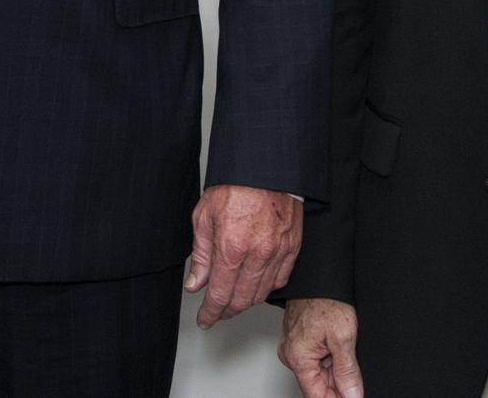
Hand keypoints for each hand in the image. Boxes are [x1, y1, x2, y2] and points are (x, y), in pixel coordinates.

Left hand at [184, 184, 302, 327]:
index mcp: (232, 247)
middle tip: (216, 313)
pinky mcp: (292, 247)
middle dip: (226, 311)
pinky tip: (256, 286)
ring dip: (246, 303)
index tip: (205, 319)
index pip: (219, 295)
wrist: (264, 167)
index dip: (210, 313)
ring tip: (233, 301)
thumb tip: (195, 284)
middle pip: (242, 300)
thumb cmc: (234, 186)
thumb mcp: (204, 217)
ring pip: (262, 293)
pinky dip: (267, 288)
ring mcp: (278, 252)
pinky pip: (281, 279)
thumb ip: (201, 256)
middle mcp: (257, 254)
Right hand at [279, 297, 362, 397]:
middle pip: (318, 385)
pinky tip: (339, 348)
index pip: (317, 396)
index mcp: (298, 357)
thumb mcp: (344, 337)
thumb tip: (352, 396)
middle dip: (338, 384)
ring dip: (335, 370)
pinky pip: (315, 360)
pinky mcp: (298, 342)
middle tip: (355, 371)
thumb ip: (347, 372)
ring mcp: (293, 348)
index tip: (353, 397)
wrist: (318, 276)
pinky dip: (330, 359)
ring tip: (345, 350)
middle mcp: (290, 355)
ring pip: (319, 373)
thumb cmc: (327, 298)